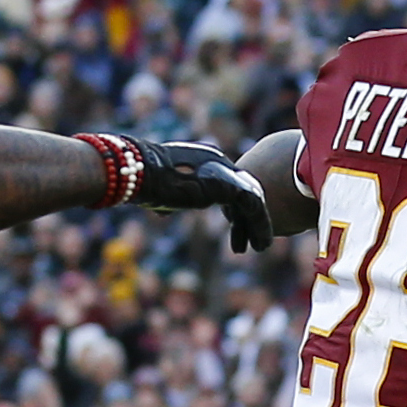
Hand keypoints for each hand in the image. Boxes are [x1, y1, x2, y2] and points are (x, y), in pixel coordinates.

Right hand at [121, 138, 273, 252]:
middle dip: (247, 217)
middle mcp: (219, 162)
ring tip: (262, 246)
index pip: (227, 184)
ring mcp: (226, 172)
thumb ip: (171, 198)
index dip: (232, 208)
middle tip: (252, 240)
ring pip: (253, 199)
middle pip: (243, 191)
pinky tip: (261, 243)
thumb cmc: (144, 183)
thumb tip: (163, 211)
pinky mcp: (229, 185)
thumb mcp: (162, 191)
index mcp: (205, 160)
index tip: (232, 227)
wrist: (144, 173)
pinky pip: (254, 206)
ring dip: (259, 224)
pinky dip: (261, 225)